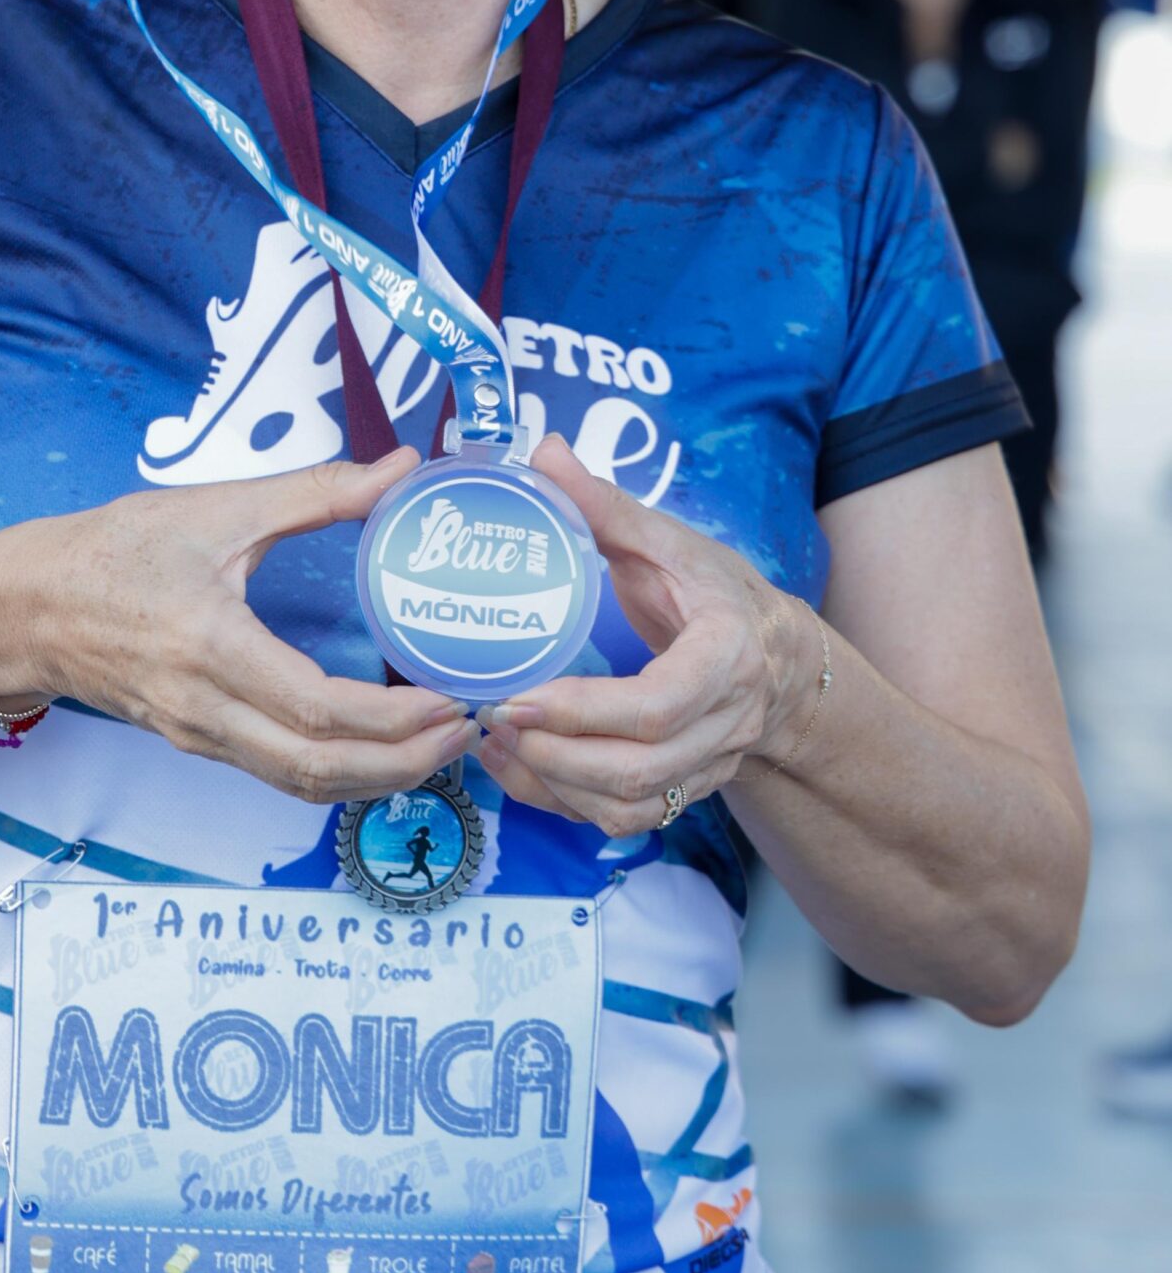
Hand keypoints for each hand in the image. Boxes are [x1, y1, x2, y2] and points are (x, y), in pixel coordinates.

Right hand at [0, 450, 474, 804]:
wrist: (23, 607)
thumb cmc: (110, 550)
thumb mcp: (215, 508)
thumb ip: (314, 491)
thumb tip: (401, 468)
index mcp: (212, 646)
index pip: (318, 713)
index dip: (394, 721)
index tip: (450, 700)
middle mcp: (207, 709)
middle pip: (320, 772)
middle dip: (406, 765)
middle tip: (468, 732)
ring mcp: (200, 736)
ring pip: (302, 786)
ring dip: (380, 777)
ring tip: (440, 743)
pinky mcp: (198, 743)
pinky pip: (280, 775)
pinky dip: (341, 771)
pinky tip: (382, 742)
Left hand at [475, 435, 822, 835]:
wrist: (777, 653)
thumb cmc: (715, 589)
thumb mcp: (669, 541)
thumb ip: (605, 505)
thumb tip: (544, 452)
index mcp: (728, 654)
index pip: (661, 704)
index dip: (586, 711)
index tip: (519, 699)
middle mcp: (725, 722)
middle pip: (641, 769)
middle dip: (557, 756)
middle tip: (494, 719)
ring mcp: (709, 764)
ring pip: (631, 806)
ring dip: (555, 786)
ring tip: (495, 745)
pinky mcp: (686, 788)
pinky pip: (626, 820)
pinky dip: (566, 805)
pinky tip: (518, 769)